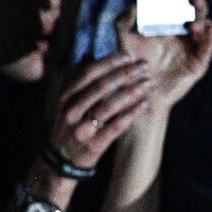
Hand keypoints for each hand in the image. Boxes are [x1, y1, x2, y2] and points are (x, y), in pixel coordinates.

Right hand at [49, 53, 152, 168]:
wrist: (62, 158)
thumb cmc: (71, 123)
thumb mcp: (67, 100)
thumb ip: (76, 77)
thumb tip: (87, 53)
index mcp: (65, 96)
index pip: (88, 73)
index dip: (109, 62)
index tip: (128, 55)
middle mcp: (70, 111)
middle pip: (100, 87)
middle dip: (125, 74)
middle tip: (144, 66)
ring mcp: (81, 129)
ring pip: (109, 106)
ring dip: (132, 92)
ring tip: (149, 83)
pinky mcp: (93, 145)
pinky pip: (116, 127)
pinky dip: (131, 114)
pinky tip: (145, 104)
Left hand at [115, 0, 211, 116]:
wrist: (138, 94)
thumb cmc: (130, 66)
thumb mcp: (123, 40)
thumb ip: (123, 20)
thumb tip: (134, 3)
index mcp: (169, 26)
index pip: (181, 5)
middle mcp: (184, 35)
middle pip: (196, 12)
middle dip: (197, 1)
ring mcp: (193, 48)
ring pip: (205, 27)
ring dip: (202, 18)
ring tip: (193, 19)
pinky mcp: (199, 63)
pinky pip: (208, 47)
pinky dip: (210, 37)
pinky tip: (209, 28)